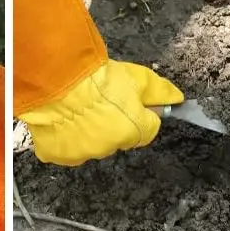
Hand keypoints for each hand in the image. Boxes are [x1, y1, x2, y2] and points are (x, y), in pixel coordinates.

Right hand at [19, 60, 183, 165]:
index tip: (126, 101)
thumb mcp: (134, 77)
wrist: (53, 78)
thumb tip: (176, 99)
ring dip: (86, 132)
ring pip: (89, 145)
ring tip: (74, 107)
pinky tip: (58, 118)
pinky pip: (64, 149)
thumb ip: (158, 91)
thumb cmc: (93, 75)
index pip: (146, 130)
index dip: (138, 114)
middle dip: (111, 123)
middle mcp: (108, 148)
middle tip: (98, 100)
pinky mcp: (56, 154)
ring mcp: (80, 153)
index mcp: (131, 131)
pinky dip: (62, 137)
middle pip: (117, 138)